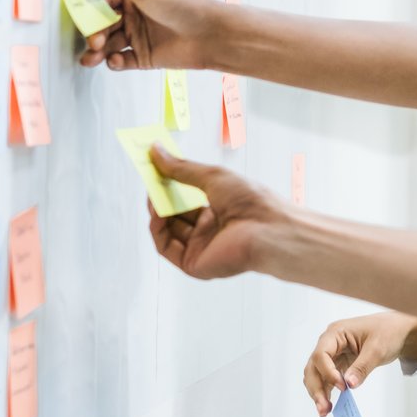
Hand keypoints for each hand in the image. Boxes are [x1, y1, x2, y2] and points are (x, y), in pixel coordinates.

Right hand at [74, 0, 224, 70]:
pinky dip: (114, 62)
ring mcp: (138, 36)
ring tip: (92, 56)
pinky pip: (121, 61)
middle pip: (101, 23)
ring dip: (97, 50)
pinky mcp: (144, 57)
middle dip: (92, 32)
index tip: (73, 11)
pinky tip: (116, 60)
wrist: (210, 34)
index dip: (86, 5)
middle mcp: (132, 13)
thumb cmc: (180, 4)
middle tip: (94, 40)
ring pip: (107, 44)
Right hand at [146, 146, 286, 279]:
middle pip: (175, 214)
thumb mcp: (212, 176)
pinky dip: (157, 229)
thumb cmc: (251, 201)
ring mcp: (201, 247)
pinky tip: (157, 213)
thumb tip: (156, 152)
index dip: (171, 184)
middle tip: (149, 178)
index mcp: (220, 210)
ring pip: (167, 230)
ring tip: (152, 193)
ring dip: (156, 211)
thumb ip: (182, 168)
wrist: (267, 229)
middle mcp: (210, 230)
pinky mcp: (194, 264)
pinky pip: (166, 247)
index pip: (187, 198)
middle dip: (161, 196)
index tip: (156, 168)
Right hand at [302, 313, 416, 416]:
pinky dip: (326, 391)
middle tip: (324, 407)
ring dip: (318, 392)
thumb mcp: (377, 349)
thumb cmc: (388, 332)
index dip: (327, 372)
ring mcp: (333, 354)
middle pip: (314, 367)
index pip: (321, 354)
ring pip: (317, 375)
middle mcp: (330, 343)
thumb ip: (362, 367)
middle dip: (316, 388)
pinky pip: (327, 378)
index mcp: (336, 333)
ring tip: (324, 411)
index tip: (342, 386)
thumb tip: (349, 384)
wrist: (399, 331)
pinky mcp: (338, 363)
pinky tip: (328, 405)